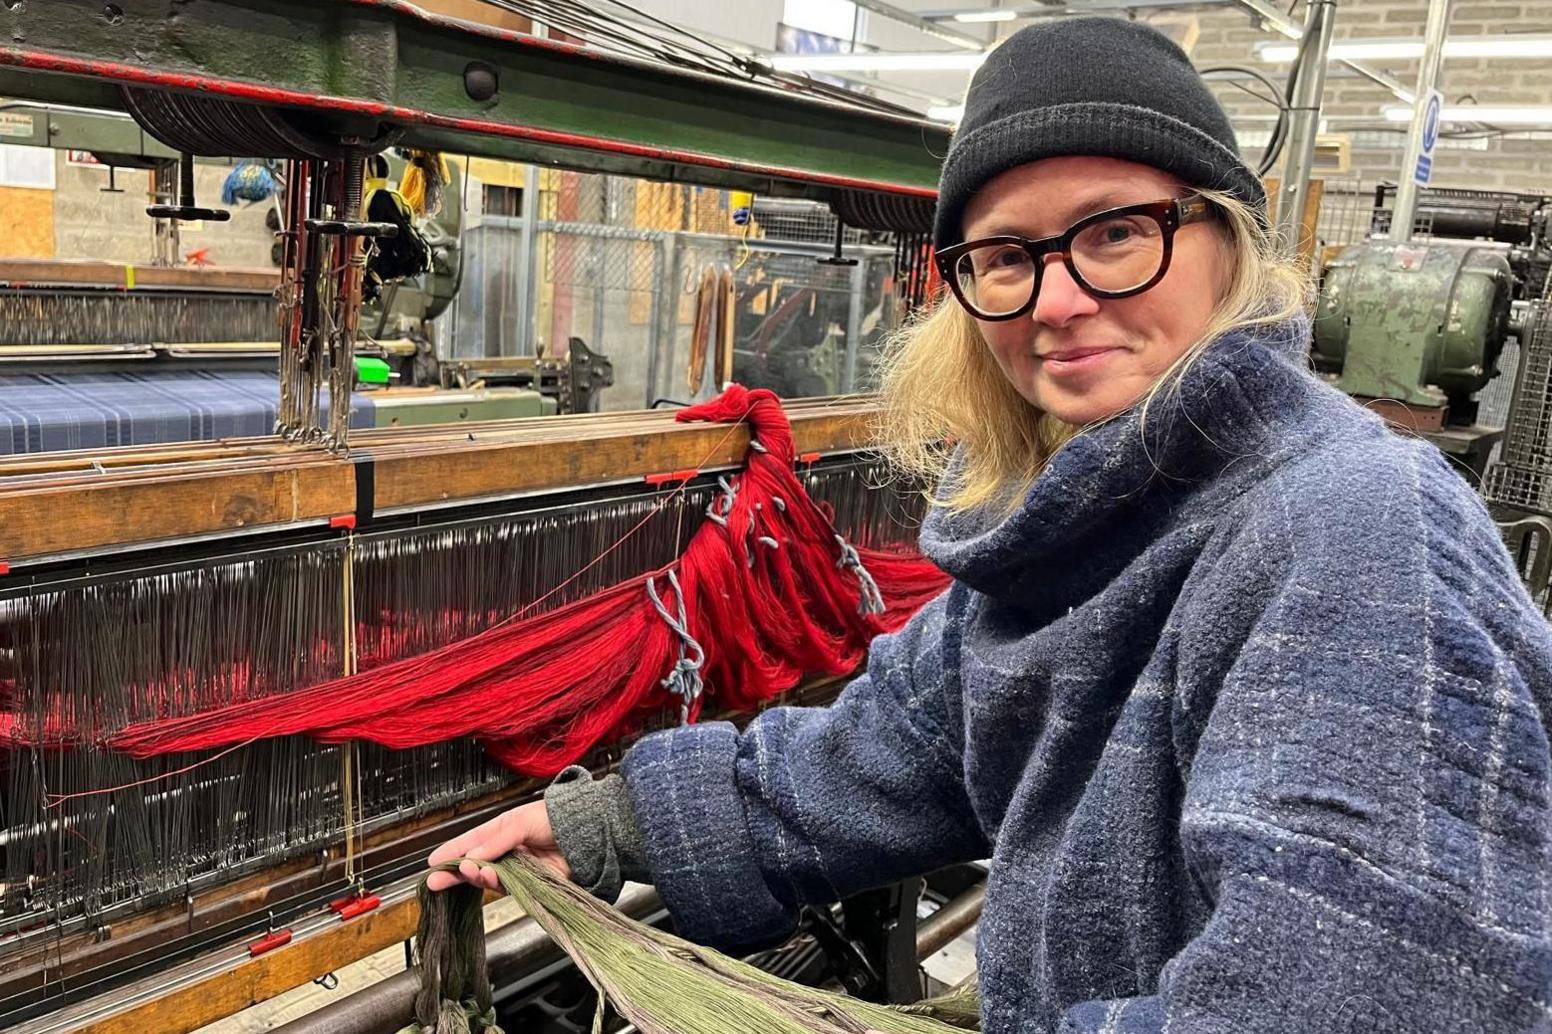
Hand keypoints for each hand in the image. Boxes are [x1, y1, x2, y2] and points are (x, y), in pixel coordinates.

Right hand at [426, 800, 570, 891]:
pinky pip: (506, 887)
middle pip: (474, 865)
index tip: (432, 862)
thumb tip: (471, 856)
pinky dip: (494, 883)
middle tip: (435, 880)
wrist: (586, 834)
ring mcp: (516, 869)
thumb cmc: (555, 819)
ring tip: (465, 870)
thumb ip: (496, 841)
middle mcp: (505, 852)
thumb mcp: (520, 822)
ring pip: (487, 878)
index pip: (470, 842)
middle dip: (454, 873)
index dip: (452, 851)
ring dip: (474, 876)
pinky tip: (486, 875)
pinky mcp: (528, 884)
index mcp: (501, 832)